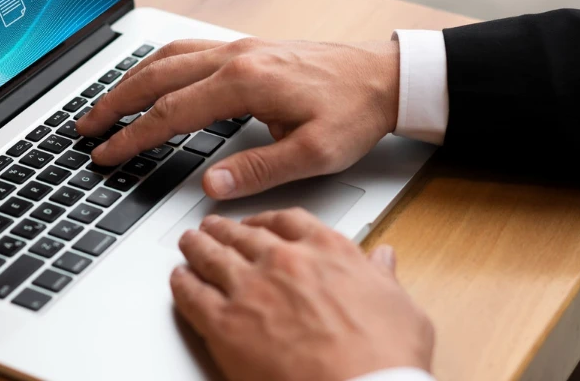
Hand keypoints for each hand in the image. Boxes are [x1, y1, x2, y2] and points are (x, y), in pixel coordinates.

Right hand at [76, 38, 399, 198]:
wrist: (384, 77)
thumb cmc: (354, 113)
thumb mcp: (315, 153)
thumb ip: (260, 170)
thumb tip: (210, 186)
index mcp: (247, 82)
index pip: (172, 112)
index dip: (133, 136)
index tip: (106, 154)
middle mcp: (237, 57)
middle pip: (157, 77)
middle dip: (115, 102)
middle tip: (86, 128)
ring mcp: (240, 48)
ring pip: (168, 58)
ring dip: (131, 80)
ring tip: (104, 105)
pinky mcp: (247, 49)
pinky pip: (188, 51)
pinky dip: (157, 65)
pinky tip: (149, 79)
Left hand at [171, 209, 434, 380]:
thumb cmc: (384, 358)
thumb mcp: (402, 306)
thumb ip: (384, 277)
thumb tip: (384, 259)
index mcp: (327, 251)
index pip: (289, 221)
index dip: (268, 221)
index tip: (261, 224)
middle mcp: (284, 261)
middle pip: (244, 235)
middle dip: (226, 230)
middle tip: (215, 227)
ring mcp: (250, 289)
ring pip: (212, 256)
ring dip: (197, 246)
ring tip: (189, 243)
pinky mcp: (224, 323)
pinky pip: (192, 294)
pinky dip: (182, 283)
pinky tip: (178, 280)